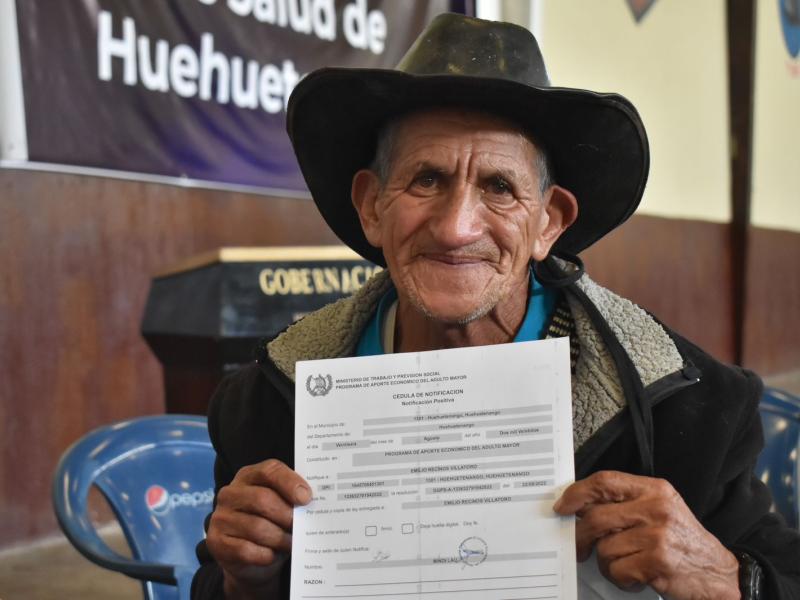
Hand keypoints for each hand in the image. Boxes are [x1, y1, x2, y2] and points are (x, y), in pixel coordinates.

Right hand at [206, 459, 311, 598]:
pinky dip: (265, 555)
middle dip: (287, 515)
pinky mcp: (216, 542)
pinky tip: (273, 555)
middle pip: (262, 499)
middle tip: (301, 527)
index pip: (269, 470)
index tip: (306, 498)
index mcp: (249, 476)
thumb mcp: (281, 505)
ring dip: (280, 538)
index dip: (289, 482)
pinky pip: (246, 550)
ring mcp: (220, 518)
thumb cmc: (272, 524)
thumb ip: (293, 497)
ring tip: (291, 543)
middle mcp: (230, 493)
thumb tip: (311, 501)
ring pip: (256, 527)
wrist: (250, 560)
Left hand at [553, 471, 739, 599]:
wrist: (720, 575)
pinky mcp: (658, 561)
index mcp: (653, 490)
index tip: (562, 506)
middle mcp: (655, 507)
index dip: (577, 493)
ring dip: (607, 564)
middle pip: (596, 517)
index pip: (604, 481)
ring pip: (604, 548)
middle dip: (581, 537)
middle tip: (579, 549)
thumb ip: (625, 504)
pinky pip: (617, 569)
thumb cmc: (683, 543)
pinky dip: (621, 579)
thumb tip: (580, 507)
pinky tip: (637, 577)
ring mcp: (657, 534)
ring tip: (627, 566)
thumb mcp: (660, 511)